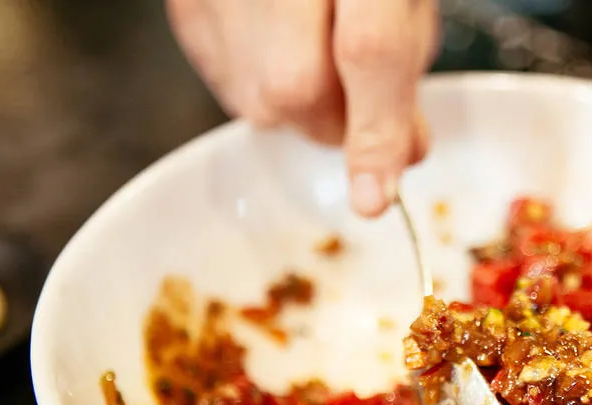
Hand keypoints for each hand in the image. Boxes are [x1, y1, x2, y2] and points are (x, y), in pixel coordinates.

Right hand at [165, 0, 437, 216]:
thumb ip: (405, 63)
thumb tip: (402, 154)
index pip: (369, 50)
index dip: (377, 131)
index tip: (376, 198)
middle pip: (295, 88)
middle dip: (336, 123)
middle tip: (358, 108)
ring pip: (256, 98)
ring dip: (299, 107)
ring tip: (315, 55)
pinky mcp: (186, 1)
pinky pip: (224, 79)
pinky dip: (260, 85)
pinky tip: (279, 46)